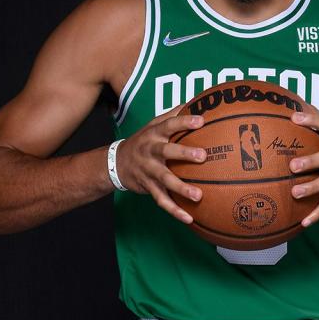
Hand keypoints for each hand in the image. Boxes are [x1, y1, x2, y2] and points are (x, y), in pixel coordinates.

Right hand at [115, 105, 206, 223]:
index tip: (201, 120)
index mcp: (154, 134)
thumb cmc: (143, 141)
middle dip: (183, 154)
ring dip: (181, 188)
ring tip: (198, 196)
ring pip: (165, 180)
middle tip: (202, 156)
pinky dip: (175, 210)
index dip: (184, 122)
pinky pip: (162, 201)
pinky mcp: (148, 188)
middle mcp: (150, 152)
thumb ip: (172, 114)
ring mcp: (149, 171)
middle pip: (166, 152)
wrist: (116, 163)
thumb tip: (195, 102)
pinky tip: (189, 218)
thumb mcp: (153, 124)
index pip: (169, 125)